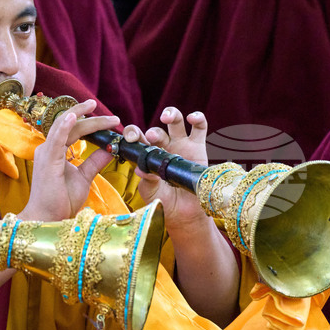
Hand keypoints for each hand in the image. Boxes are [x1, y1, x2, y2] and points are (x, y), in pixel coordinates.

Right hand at [20, 99, 119, 221]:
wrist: (47, 218)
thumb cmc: (61, 201)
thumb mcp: (84, 177)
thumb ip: (94, 162)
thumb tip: (110, 148)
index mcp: (55, 151)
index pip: (74, 130)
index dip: (91, 123)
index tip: (110, 121)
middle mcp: (48, 148)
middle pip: (71, 125)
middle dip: (91, 118)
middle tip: (112, 116)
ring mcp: (46, 153)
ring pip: (65, 126)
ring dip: (82, 115)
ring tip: (94, 106)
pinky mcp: (48, 160)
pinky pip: (57, 138)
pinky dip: (66, 125)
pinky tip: (75, 115)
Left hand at [123, 107, 209, 230]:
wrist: (186, 214)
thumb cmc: (164, 202)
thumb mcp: (151, 192)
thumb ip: (147, 181)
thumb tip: (140, 170)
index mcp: (146, 156)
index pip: (137, 140)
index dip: (133, 135)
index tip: (131, 138)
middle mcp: (162, 148)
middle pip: (155, 131)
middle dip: (151, 130)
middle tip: (150, 136)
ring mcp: (180, 146)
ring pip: (175, 122)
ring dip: (170, 115)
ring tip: (166, 118)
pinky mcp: (198, 147)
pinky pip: (199, 128)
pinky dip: (197, 118)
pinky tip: (192, 118)